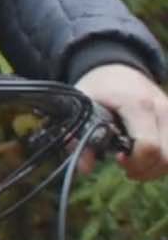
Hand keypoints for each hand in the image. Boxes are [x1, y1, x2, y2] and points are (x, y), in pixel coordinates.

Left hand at [79, 63, 167, 180]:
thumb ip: (80, 137)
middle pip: (166, 157)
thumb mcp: (83, 107)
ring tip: (134, 162)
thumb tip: (83, 169)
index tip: (117, 159)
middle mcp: (162, 109)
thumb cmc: (99, 89)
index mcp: (138, 105)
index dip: (133, 161)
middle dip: (144, 169)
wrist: (119, 70)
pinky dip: (163, 161)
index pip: (148, 146)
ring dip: (155, 168)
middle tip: (125, 166)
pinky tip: (145, 157)